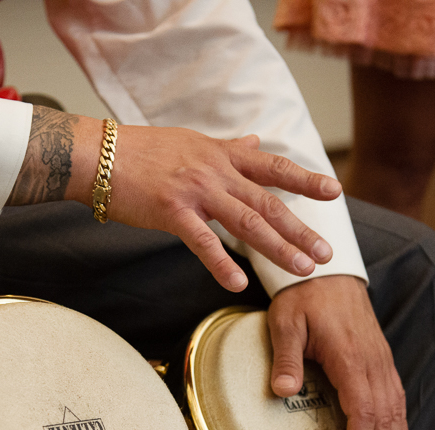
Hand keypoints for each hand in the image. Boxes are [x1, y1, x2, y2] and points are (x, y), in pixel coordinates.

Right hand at [7, 108, 340, 291]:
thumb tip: (254, 140)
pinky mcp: (172, 211)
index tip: (334, 191)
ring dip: (278, 247)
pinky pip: (202, 241)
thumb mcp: (191, 141)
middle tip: (327, 251)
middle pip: (268, 201)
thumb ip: (227, 147)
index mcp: (221, 154)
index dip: (305, 178)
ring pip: (247, 221)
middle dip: (301, 228)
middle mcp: (215, 171)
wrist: (100, 156)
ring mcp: (195, 191)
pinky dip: (221, 263)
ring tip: (303, 268)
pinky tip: (237, 283)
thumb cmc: (141, 150)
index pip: (272, 167)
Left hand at [266, 275, 407, 429]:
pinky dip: (399, 424)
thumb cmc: (302, 297)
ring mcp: (381, 361)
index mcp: (350, 357)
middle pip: (383, 418)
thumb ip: (285, 357)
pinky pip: (395, 396)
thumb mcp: (285, 322)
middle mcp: (373, 363)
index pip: (362, 409)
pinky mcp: (380, 359)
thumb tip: (283, 391)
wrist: (327, 271)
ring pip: (394, 410)